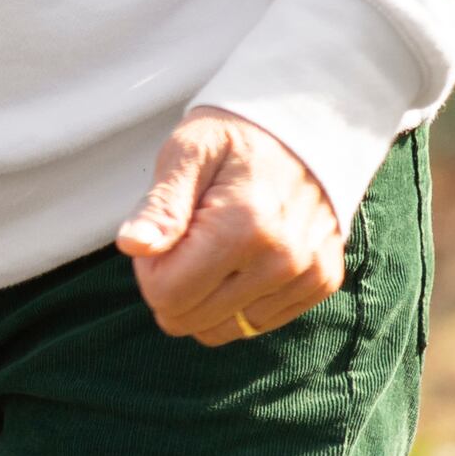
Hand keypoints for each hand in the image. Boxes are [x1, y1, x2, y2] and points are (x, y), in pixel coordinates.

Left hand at [117, 107, 344, 345]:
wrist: (306, 126)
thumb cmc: (234, 137)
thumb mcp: (187, 152)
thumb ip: (161, 205)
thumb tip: (132, 246)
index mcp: (243, 225)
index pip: (169, 294)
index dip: (149, 269)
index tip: (162, 235)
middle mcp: (283, 259)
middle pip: (193, 318)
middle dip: (174, 285)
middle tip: (185, 239)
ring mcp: (307, 275)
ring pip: (226, 329)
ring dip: (206, 298)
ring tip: (214, 248)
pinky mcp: (321, 283)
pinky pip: (260, 324)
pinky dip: (237, 303)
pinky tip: (239, 263)